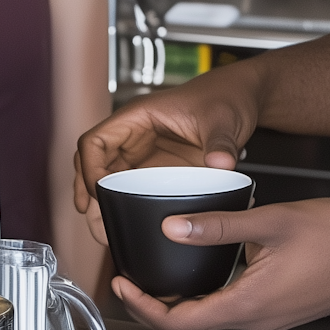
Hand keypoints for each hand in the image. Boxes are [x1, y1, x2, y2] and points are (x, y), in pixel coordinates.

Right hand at [73, 67, 261, 244]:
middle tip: (98, 225)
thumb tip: (221, 164)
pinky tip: (125, 225)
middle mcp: (135, 133)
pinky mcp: (156, 166)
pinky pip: (129, 186)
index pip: (95, 141)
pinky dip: (121, 205)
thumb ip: (221, 143)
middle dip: (89, 196)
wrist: (241, 97)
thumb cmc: (226, 96)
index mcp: (140, 116)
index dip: (89, 169)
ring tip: (105, 233)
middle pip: (93, 165)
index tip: (97, 195)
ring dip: (101, 205)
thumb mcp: (223, 120)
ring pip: (107, 179)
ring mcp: (144, 151)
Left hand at [112, 198, 329, 329]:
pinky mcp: (286, 310)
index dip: (143, 305)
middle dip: (160, 299)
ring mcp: (273, 318)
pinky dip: (217, 291)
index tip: (121, 284)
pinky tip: (218, 264)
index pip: (180, 320)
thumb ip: (220, 227)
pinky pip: (240, 306)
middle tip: (136, 274)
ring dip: (190, 295)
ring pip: (218, 313)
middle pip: (195, 320)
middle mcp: (258, 319)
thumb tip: (173, 229)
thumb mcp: (272, 221)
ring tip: (169, 266)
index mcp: (249, 303)